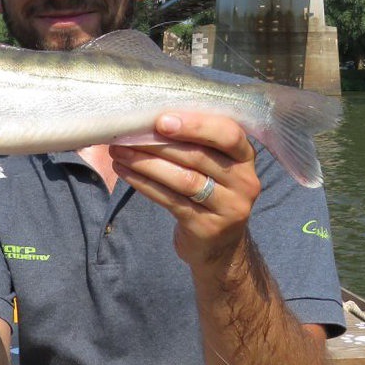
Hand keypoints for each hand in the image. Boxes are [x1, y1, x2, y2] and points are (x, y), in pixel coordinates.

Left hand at [108, 112, 260, 267]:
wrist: (220, 246)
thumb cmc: (209, 192)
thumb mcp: (214, 165)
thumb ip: (196, 143)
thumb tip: (149, 118)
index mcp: (246, 156)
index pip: (228, 133)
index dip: (195, 125)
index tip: (161, 120)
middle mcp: (244, 181)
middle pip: (199, 156)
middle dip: (158, 143)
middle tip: (127, 135)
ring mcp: (229, 207)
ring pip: (183, 179)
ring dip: (146, 163)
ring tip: (119, 152)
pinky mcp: (207, 227)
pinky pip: (171, 200)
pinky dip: (144, 184)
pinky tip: (125, 172)